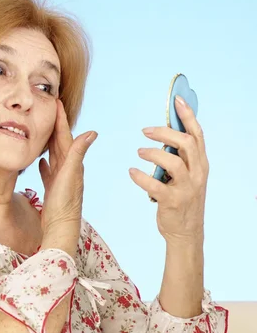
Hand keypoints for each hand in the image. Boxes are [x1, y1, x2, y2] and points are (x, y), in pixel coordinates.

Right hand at [39, 100, 96, 254]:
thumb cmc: (65, 204)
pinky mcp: (53, 189)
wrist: (61, 229)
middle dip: (54, 126)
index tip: (55, 101)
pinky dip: (45, 163)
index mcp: (72, 163)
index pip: (65, 136)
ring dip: (49, 142)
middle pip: (59, 142)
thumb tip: (92, 132)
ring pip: (54, 155)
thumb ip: (77, 154)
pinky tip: (41, 160)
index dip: (61, 119)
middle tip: (48, 109)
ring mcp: (60, 179)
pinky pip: (48, 171)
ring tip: (43, 130)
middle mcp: (68, 169)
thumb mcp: (70, 175)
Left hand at [129, 95, 208, 242]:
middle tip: (145, 131)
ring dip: (153, 153)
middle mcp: (197, 174)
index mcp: (201, 164)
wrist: (186, 232)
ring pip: (173, 162)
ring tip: (139, 151)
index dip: (187, 115)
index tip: (176, 100)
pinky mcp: (173, 202)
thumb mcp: (188, 176)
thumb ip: (180, 157)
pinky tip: (132, 172)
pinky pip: (155, 186)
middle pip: (185, 143)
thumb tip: (164, 136)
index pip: (197, 134)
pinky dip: (141, 177)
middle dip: (164, 132)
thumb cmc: (183, 200)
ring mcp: (186, 188)